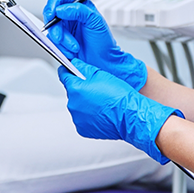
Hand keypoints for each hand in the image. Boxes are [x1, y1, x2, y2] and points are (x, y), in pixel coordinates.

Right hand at [43, 0, 146, 89]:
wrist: (103, 62)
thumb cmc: (103, 42)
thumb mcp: (95, 21)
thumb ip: (79, 10)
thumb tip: (61, 9)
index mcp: (79, 5)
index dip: (53, 2)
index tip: (52, 14)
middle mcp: (69, 14)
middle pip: (51, 13)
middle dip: (55, 27)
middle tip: (60, 36)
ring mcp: (64, 27)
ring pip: (51, 29)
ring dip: (62, 40)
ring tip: (74, 46)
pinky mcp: (60, 40)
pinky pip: (52, 41)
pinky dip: (61, 47)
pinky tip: (71, 50)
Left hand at [58, 59, 179, 163]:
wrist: (130, 116)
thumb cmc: (119, 95)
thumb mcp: (101, 73)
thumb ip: (83, 67)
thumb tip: (74, 63)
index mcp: (75, 89)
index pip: (63, 75)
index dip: (69, 71)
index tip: (72, 71)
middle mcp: (73, 105)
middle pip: (71, 92)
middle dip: (80, 89)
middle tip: (96, 89)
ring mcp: (77, 118)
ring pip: (77, 105)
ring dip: (84, 103)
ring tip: (100, 102)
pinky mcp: (83, 129)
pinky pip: (82, 118)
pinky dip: (88, 115)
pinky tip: (100, 112)